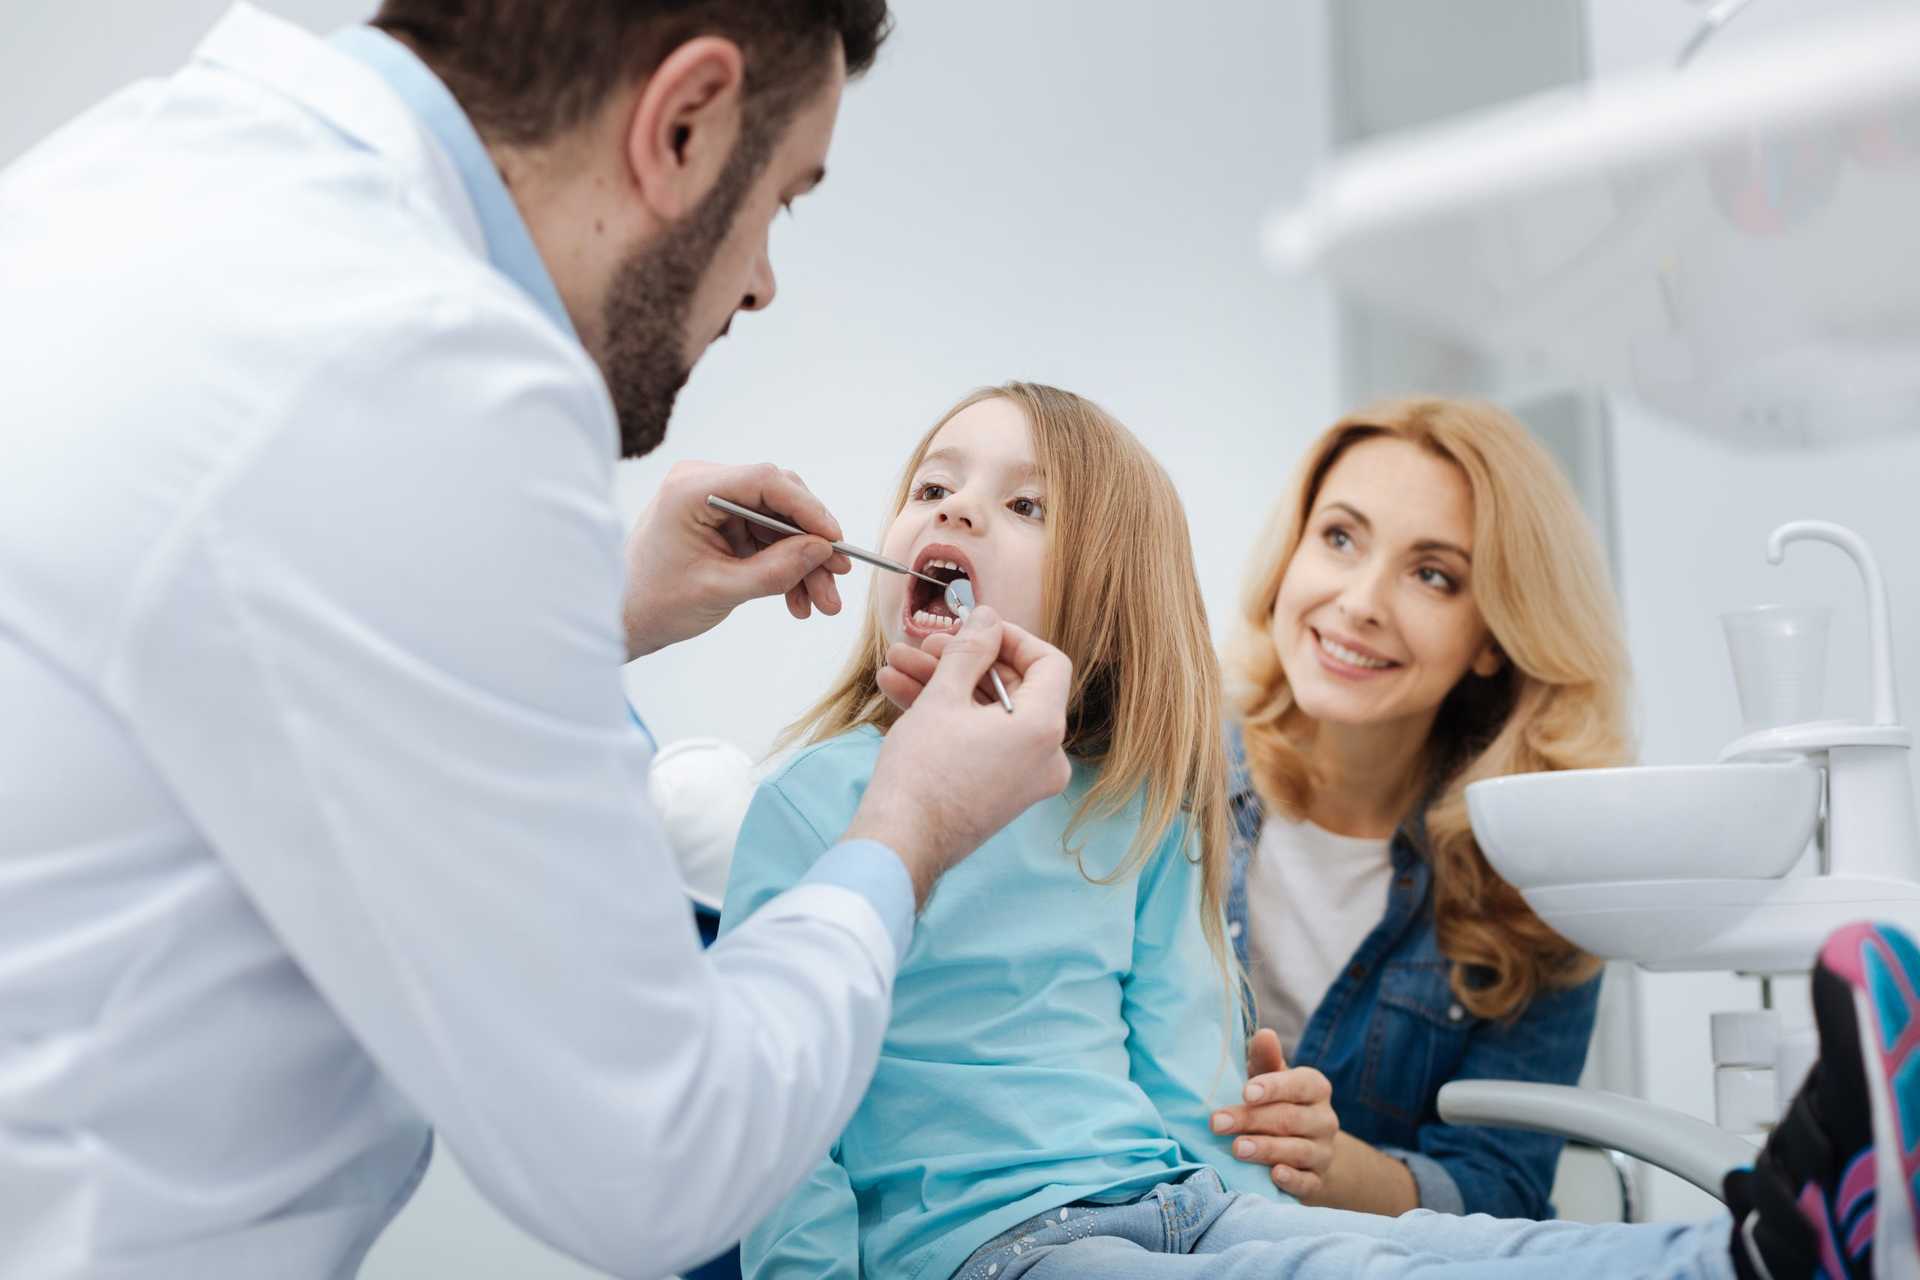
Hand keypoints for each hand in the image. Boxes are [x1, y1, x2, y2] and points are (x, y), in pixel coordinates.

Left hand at [621, 461, 853, 658]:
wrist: (622, 620)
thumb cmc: (654, 602)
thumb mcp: (721, 590)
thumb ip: (775, 569)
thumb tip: (822, 549)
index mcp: (692, 489)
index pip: (766, 481)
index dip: (808, 509)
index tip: (835, 541)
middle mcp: (704, 485)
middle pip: (779, 501)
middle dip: (811, 544)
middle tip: (837, 579)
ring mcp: (715, 503)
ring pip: (779, 524)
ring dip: (803, 564)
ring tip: (822, 603)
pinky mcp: (722, 524)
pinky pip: (766, 539)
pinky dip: (785, 568)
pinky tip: (798, 601)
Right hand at [846, 606, 1071, 905]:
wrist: (899, 846)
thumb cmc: (922, 774)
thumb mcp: (943, 697)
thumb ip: (970, 650)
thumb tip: (987, 619)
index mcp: (1043, 729)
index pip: (1049, 662)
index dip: (1010, 636)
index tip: (974, 627)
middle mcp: (1045, 757)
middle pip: (1012, 687)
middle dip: (961, 660)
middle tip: (921, 645)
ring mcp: (1024, 779)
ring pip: (988, 714)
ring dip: (943, 685)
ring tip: (895, 664)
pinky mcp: (999, 792)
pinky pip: (981, 741)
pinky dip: (948, 718)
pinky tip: (899, 691)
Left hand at [1211, 1027, 1337, 1199]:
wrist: (1305, 1150)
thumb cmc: (1277, 1104)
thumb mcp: (1271, 1078)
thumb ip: (1266, 1059)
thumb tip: (1264, 1034)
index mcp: (1315, 1088)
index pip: (1299, 1084)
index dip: (1273, 1087)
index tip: (1245, 1092)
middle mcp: (1324, 1119)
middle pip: (1290, 1118)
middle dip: (1251, 1120)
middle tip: (1217, 1122)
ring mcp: (1323, 1152)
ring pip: (1298, 1150)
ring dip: (1266, 1149)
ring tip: (1237, 1149)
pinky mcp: (1317, 1181)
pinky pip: (1308, 1182)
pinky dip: (1292, 1179)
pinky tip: (1273, 1176)